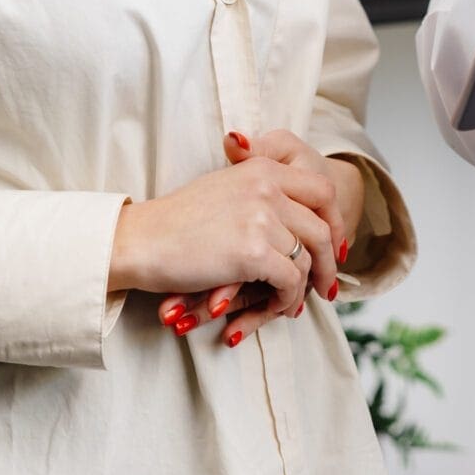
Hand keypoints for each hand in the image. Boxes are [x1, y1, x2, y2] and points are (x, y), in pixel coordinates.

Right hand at [149, 131, 358, 347]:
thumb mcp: (223, 187)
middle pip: (322, 225)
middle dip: (329, 259)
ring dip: (305, 285)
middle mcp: (268, 186)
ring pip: (308, 257)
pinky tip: (278, 306)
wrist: (141, 238)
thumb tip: (292, 216)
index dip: (332, 220)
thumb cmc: (176, 220)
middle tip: (326, 283)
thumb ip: (258, 190)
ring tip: (295, 302)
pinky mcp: (254, 251)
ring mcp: (262, 217)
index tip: (332, 244)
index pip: (321, 190)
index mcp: (262, 168)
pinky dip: (287, 298)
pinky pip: (290, 280)